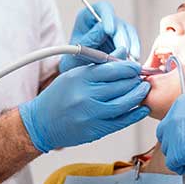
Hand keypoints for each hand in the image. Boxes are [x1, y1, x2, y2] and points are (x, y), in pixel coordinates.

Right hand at [19, 60, 150, 152]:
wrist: (41, 123)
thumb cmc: (57, 97)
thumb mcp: (74, 74)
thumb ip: (99, 65)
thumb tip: (122, 53)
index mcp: (80, 78)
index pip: (112, 69)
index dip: (129, 67)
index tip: (136, 67)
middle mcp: (86, 96)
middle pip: (121, 86)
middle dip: (135, 80)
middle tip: (141, 78)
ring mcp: (91, 115)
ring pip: (124, 103)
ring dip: (138, 95)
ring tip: (143, 89)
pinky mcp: (95, 130)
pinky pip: (121, 121)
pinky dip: (135, 114)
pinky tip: (143, 108)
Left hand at [60, 1, 140, 72]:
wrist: (77, 69)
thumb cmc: (73, 57)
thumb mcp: (77, 48)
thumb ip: (90, 39)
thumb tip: (107, 31)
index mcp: (89, 16)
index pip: (103, 8)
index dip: (108, 18)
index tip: (110, 31)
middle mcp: (105, 20)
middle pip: (118, 23)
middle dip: (122, 38)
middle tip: (123, 50)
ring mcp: (116, 30)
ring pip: (129, 33)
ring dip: (131, 45)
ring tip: (131, 59)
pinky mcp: (124, 41)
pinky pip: (133, 43)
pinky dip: (134, 52)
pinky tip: (133, 61)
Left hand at [155, 94, 184, 174]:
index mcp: (181, 104)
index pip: (171, 122)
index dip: (179, 133)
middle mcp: (173, 117)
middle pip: (164, 136)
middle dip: (175, 145)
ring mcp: (173, 135)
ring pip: (168, 151)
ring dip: (181, 156)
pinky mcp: (177, 152)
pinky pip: (173, 164)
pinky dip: (183, 167)